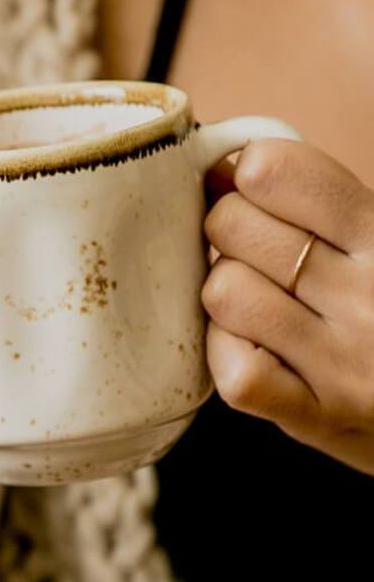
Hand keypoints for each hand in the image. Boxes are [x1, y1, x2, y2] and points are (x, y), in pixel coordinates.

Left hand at [202, 138, 373, 474]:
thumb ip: (318, 201)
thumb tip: (221, 164)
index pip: (278, 172)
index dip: (248, 172)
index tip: (251, 186)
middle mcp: (371, 297)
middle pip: (234, 227)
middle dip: (228, 229)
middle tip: (253, 249)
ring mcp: (345, 363)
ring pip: (224, 292)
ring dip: (227, 291)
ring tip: (262, 300)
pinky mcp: (319, 418)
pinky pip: (236, 370)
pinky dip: (229, 353)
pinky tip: (256, 348)